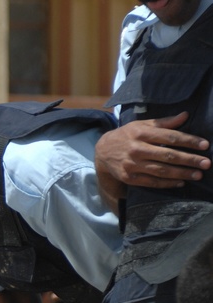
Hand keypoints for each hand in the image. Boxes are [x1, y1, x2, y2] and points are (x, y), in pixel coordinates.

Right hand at [95, 113, 210, 190]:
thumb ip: (164, 122)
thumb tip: (185, 116)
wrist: (102, 151)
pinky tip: (180, 182)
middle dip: (189, 160)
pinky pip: (151, 182)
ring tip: (197, 175)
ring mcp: (132, 165)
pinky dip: (167, 183)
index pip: (170, 137)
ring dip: (181, 173)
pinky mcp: (129, 177)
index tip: (204, 145)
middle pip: (167, 155)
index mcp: (141, 133)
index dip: (188, 141)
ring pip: (161, 170)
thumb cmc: (127, 136)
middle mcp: (136, 149)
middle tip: (206, 163)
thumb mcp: (142, 125)